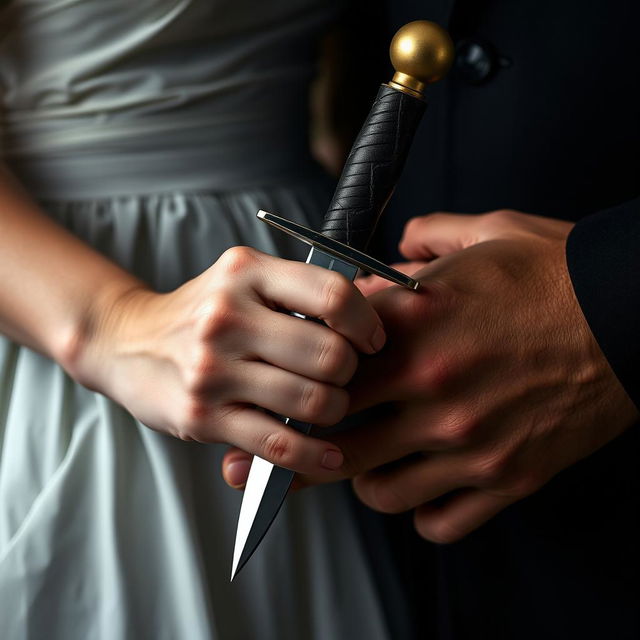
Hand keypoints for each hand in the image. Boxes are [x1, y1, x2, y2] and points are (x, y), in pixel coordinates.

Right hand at [72, 246, 384, 473]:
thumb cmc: (203, 313)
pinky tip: (329, 455)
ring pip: (311, 402)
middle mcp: (227, 316)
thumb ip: (296, 292)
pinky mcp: (202, 415)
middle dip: (350, 374)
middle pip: (329, 355)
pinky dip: (314, 456)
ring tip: (326, 406)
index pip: (332, 294)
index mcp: (246, 273)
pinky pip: (279, 443)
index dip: (365, 323)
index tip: (371, 341)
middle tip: (341, 376)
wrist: (128, 343)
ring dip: (333, 410)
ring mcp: (212, 368)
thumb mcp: (242, 281)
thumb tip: (367, 317)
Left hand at [222, 210, 637, 539]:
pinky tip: (421, 488)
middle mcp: (434, 393)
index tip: (273, 403)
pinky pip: (439, 522)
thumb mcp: (483, 235)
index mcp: (416, 331)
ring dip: (364, 480)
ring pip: (381, 492)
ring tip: (368, 462)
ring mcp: (471, 443)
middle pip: (334, 445)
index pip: (323, 376)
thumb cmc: (554, 272)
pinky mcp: (510, 477)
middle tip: (278, 454)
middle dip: (298, 453)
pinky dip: (420, 512)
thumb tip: (390, 254)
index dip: (290, 393)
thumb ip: (422, 240)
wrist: (633, 310)